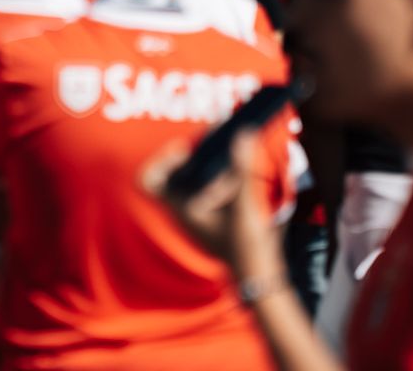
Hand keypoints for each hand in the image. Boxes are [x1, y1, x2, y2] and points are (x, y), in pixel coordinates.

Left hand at [141, 130, 282, 283]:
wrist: (261, 278)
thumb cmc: (247, 246)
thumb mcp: (245, 205)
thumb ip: (243, 169)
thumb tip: (243, 134)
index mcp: (182, 209)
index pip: (151, 181)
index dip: (163, 160)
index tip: (187, 150)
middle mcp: (186, 212)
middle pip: (174, 174)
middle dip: (192, 155)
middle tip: (212, 142)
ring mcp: (200, 216)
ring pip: (193, 181)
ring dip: (209, 166)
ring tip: (230, 154)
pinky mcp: (214, 219)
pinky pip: (208, 190)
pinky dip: (220, 179)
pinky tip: (240, 176)